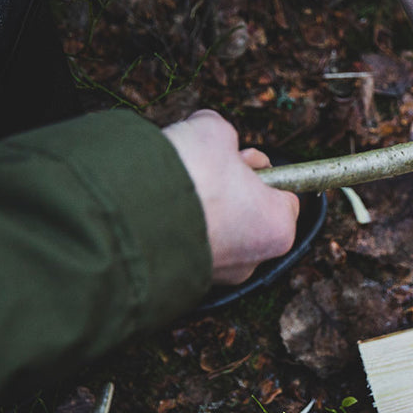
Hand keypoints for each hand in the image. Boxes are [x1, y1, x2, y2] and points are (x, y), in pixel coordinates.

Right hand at [161, 110, 299, 285]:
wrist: (128, 215)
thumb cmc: (186, 176)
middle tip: (207, 168)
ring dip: (199, 206)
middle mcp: (251, 260)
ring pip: (215, 231)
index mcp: (277, 227)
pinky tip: (158, 206)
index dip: (260, 170)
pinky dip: (175, 226)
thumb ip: (221, 135)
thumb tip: (211, 134)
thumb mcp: (212, 132)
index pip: (285, 196)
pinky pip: (185, 245)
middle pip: (248, 214)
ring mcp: (214, 275)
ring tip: (175, 185)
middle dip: (228, 188)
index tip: (239, 159)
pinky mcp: (178, 280)